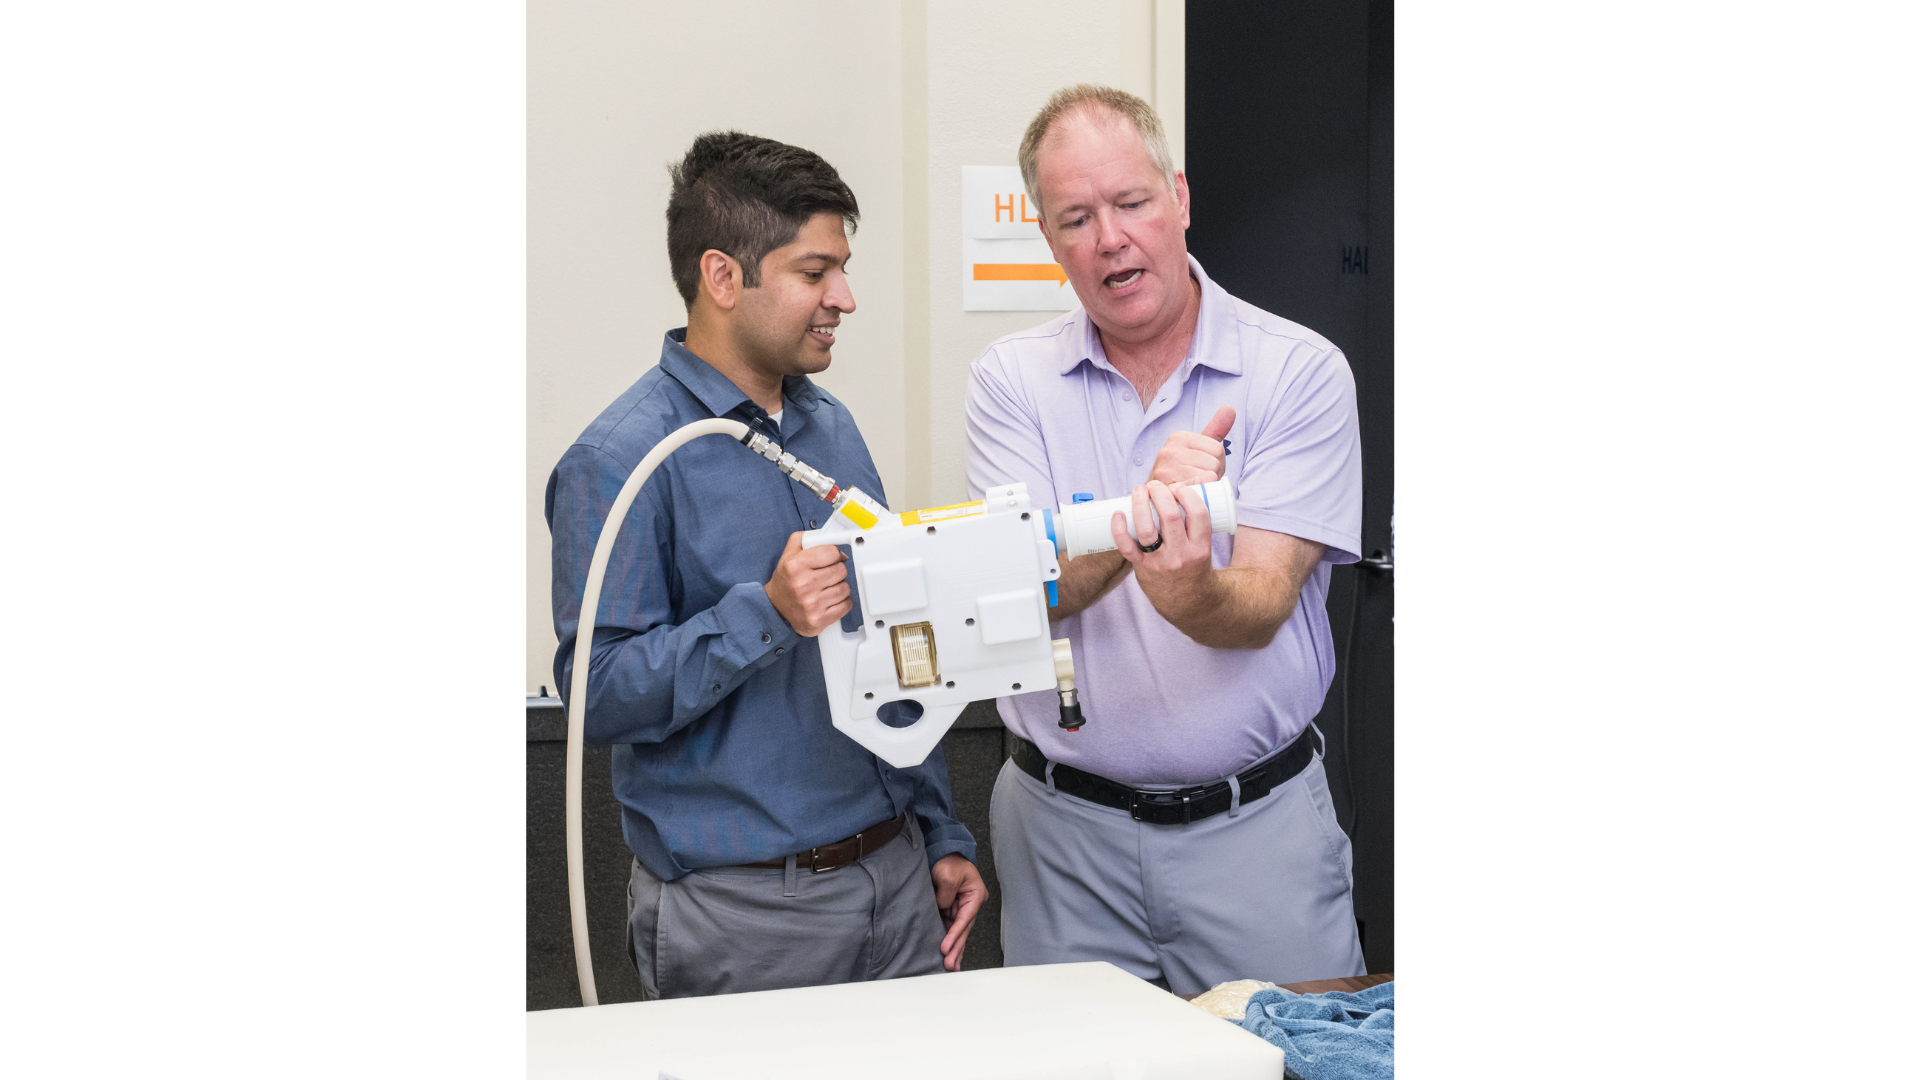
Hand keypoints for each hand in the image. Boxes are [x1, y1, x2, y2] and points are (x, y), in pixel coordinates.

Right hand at [764, 532, 849, 636]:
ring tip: (827, 587)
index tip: (832, 558)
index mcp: (795, 566)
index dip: (834, 554)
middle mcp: (803, 585)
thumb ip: (808, 538)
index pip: (832, 552)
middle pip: (841, 570)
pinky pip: (846, 605)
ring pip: (845, 588)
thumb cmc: (786, 580)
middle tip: (827, 574)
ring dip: (839, 586)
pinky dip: (842, 602)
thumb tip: (834, 541)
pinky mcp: (819, 620)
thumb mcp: (789, 553)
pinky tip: (830, 599)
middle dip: (837, 570)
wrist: (775, 608)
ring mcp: (811, 605)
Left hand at [931, 853, 986, 971]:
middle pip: (965, 930)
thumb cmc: (949, 862)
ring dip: (955, 949)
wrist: (945, 855)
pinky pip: (952, 929)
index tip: (945, 948)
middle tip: (949, 965)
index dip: (955, 935)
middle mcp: (971, 905)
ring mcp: (963, 910)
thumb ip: (945, 894)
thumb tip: (943, 909)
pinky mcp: (953, 912)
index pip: (965, 919)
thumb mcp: (947, 874)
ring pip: (960, 933)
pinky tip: (950, 955)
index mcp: (976, 896)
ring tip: (950, 966)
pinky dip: (951, 942)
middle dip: (957, 948)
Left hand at [1111, 480, 1214, 587]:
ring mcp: (1160, 562)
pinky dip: (1119, 529)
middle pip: (1171, 516)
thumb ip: (1196, 521)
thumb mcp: (1203, 545)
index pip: (1198, 513)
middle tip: (1155, 486)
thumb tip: (1192, 484)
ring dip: (1140, 505)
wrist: (1187, 601)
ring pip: (1147, 529)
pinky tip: (1118, 514)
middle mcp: (1181, 554)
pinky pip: (1127, 548)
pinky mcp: (1142, 567)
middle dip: (1161, 493)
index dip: (1187, 494)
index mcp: (1200, 546)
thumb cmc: (1193, 566)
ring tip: (1139, 491)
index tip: (1179, 488)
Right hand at [1148, 405, 1233, 487]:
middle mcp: (1169, 451)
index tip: (1203, 467)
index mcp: (1178, 437)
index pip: (1218, 448)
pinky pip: (1197, 489)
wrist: (1162, 497)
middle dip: (1212, 474)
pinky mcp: (1167, 490)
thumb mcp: (1200, 448)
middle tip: (1198, 479)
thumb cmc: (1185, 471)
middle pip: (1214, 464)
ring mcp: (1165, 471)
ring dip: (1206, 487)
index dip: (1217, 462)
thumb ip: (1216, 429)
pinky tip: (1191, 493)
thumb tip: (1230, 408)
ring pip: (1209, 478)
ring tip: (1193, 487)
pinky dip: (1200, 494)